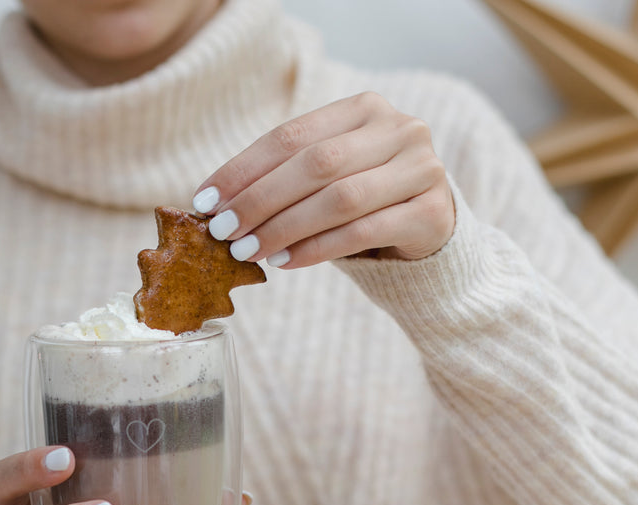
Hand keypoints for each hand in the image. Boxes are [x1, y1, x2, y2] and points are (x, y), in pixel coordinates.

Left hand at [192, 91, 454, 268]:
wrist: (431, 231)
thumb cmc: (365, 202)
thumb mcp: (326, 178)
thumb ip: (283, 179)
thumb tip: (214, 205)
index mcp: (364, 108)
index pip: (290, 136)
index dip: (242, 169)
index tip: (204, 200)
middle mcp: (400, 129)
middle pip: (314, 165)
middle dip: (259, 200)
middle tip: (222, 231)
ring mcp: (422, 169)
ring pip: (339, 199)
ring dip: (284, 228)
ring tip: (248, 251)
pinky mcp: (432, 213)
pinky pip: (363, 232)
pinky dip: (317, 249)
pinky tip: (285, 262)